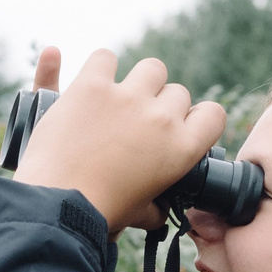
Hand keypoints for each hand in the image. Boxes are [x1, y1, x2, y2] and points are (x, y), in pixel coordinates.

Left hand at [14, 48, 224, 231]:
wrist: (57, 204)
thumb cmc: (99, 213)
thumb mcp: (140, 214)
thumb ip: (155, 207)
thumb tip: (159, 210)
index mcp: (182, 149)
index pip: (213, 114)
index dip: (197, 117)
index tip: (180, 124)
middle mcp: (161, 118)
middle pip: (178, 92)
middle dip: (161, 104)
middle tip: (137, 122)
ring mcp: (128, 98)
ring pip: (152, 68)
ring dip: (139, 80)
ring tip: (118, 98)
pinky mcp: (93, 86)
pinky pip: (104, 58)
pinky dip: (100, 66)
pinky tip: (92, 82)